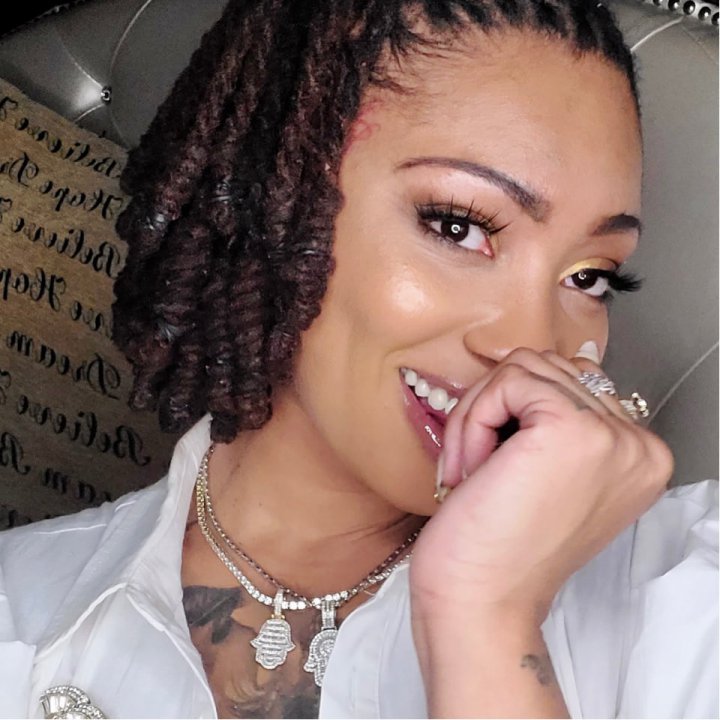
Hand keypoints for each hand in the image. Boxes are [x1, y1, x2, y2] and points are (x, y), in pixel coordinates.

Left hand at [410, 347, 672, 621]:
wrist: (481, 601)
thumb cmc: (498, 546)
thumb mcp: (546, 473)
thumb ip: (559, 418)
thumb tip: (544, 361)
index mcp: (638, 456)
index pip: (571, 382)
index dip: (516, 414)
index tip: (497, 470)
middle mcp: (639, 444)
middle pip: (547, 368)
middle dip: (493, 410)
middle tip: (474, 467)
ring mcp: (612, 436)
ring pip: (523, 369)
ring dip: (479, 415)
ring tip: (472, 468)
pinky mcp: (572, 429)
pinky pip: (506, 381)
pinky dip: (473, 419)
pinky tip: (472, 469)